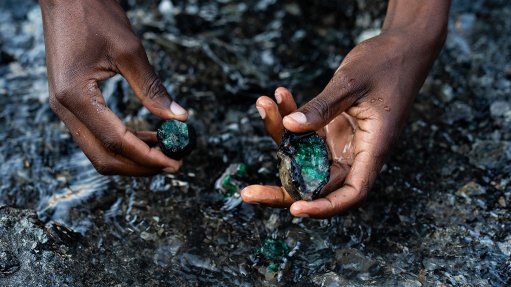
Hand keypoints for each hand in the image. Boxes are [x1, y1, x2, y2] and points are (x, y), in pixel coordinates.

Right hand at [40, 0, 187, 175]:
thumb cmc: (94, 15)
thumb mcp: (129, 51)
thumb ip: (153, 89)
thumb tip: (180, 118)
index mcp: (75, 96)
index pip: (116, 141)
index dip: (147, 157)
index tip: (174, 162)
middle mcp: (64, 108)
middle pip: (103, 156)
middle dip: (140, 166)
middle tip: (172, 163)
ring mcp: (64, 107)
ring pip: (98, 149)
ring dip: (132, 157)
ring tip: (164, 151)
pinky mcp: (70, 102)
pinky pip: (96, 134)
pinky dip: (122, 142)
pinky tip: (147, 137)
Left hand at [242, 27, 445, 216]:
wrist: (402, 47)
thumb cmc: (387, 63)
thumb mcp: (352, 83)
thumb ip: (322, 107)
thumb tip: (290, 127)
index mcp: (372, 149)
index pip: (352, 192)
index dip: (324, 207)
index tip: (295, 209)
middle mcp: (356, 152)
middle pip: (319, 184)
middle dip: (282, 189)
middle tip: (248, 193)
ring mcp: (343, 142)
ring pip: (305, 157)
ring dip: (281, 136)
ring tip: (264, 104)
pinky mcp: (333, 129)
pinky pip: (306, 133)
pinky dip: (290, 117)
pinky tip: (279, 96)